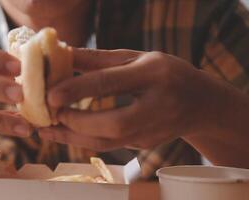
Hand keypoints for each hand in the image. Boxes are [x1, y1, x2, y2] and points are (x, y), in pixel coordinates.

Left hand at [39, 48, 221, 150]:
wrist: (200, 103)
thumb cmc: (166, 73)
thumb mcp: (138, 57)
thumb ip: (100, 59)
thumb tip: (65, 55)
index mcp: (154, 74)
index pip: (111, 83)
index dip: (79, 90)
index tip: (51, 94)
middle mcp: (157, 105)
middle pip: (112, 123)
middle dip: (76, 121)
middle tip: (50, 112)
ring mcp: (153, 130)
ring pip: (108, 142)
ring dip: (73, 137)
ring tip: (47, 129)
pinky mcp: (145, 144)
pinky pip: (109, 146)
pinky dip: (84, 140)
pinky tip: (66, 132)